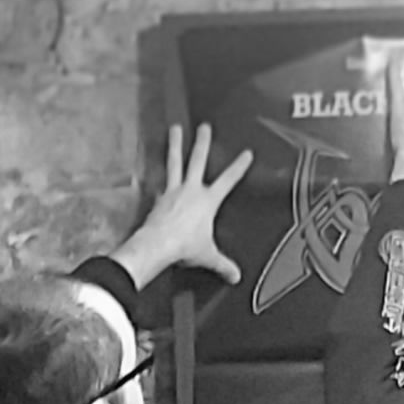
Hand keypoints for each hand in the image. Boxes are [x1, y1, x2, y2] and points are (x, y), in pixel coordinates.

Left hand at [112, 124, 252, 289]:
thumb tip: (235, 276)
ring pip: (175, 162)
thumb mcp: (208, 256)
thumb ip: (223, 264)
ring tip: (175, 128)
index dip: (238, 166)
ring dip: (175, 144)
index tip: (246, 153)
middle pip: (198, 160)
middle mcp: (191, 190)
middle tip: (204, 126)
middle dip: (203, 143)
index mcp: (208, 200)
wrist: (159, 245)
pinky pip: (160, 183)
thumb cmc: (185, 247)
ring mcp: (173, 191)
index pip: (228, 180)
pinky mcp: (158, 197)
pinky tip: (157, 171)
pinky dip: (159, 177)